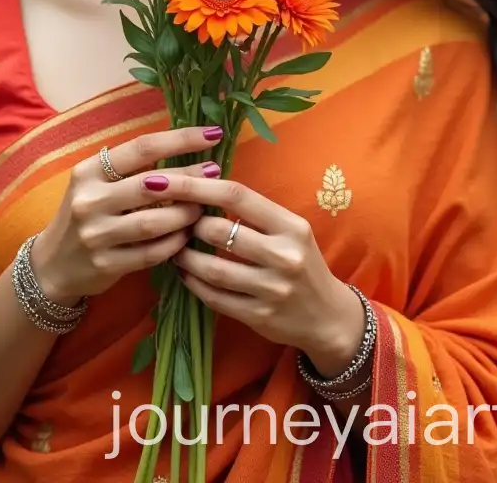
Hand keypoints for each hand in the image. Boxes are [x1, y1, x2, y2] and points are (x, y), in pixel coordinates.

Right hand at [29, 126, 223, 305]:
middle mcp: (89, 199)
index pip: (141, 148)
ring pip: (154, 222)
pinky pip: (151, 253)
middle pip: (151, 184)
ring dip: (185, 214)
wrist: (53, 264)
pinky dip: (174, 243)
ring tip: (202, 209)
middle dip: (190, 178)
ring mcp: (96, 234)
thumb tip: (187, 150)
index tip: (212, 134)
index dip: (181, 139)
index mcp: (89, 171)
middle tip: (216, 173)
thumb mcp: (98, 184)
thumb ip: (132, 169)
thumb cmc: (88, 214)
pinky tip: (186, 236)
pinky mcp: (105, 264)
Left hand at [151, 176, 366, 374]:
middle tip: (177, 222)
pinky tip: (184, 274)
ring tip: (175, 248)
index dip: (198, 186)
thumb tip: (202, 186)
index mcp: (291, 226)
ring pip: (212, 269)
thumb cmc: (302, 262)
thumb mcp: (289, 230)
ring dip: (185, 257)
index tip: (168, 180)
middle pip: (219, 231)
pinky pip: (215, 297)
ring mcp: (272, 289)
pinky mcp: (259, 317)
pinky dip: (193, 284)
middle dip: (190, 225)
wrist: (328, 316)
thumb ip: (254, 213)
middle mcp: (284, 256)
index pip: (237, 196)